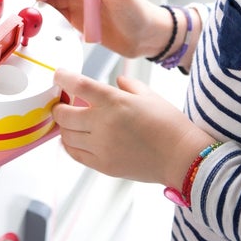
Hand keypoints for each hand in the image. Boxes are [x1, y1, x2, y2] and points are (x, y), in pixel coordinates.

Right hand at [30, 0, 174, 59]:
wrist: (146, 38)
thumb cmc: (138, 12)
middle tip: (33, 0)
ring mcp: (78, 6)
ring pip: (52, 0)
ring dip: (41, 4)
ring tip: (34, 11)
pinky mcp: (77, 22)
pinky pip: (57, 17)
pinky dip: (47, 17)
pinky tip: (42, 20)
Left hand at [51, 68, 213, 189]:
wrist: (182, 157)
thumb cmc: (170, 124)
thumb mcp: (149, 95)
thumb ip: (129, 85)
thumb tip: (116, 81)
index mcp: (114, 101)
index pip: (77, 85)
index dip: (62, 78)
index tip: (58, 75)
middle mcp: (103, 123)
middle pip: (63, 114)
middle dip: (59, 106)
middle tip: (63, 103)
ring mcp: (101, 147)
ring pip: (65, 136)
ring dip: (64, 126)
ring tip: (71, 122)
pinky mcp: (103, 165)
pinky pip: (75, 154)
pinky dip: (69, 145)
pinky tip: (75, 139)